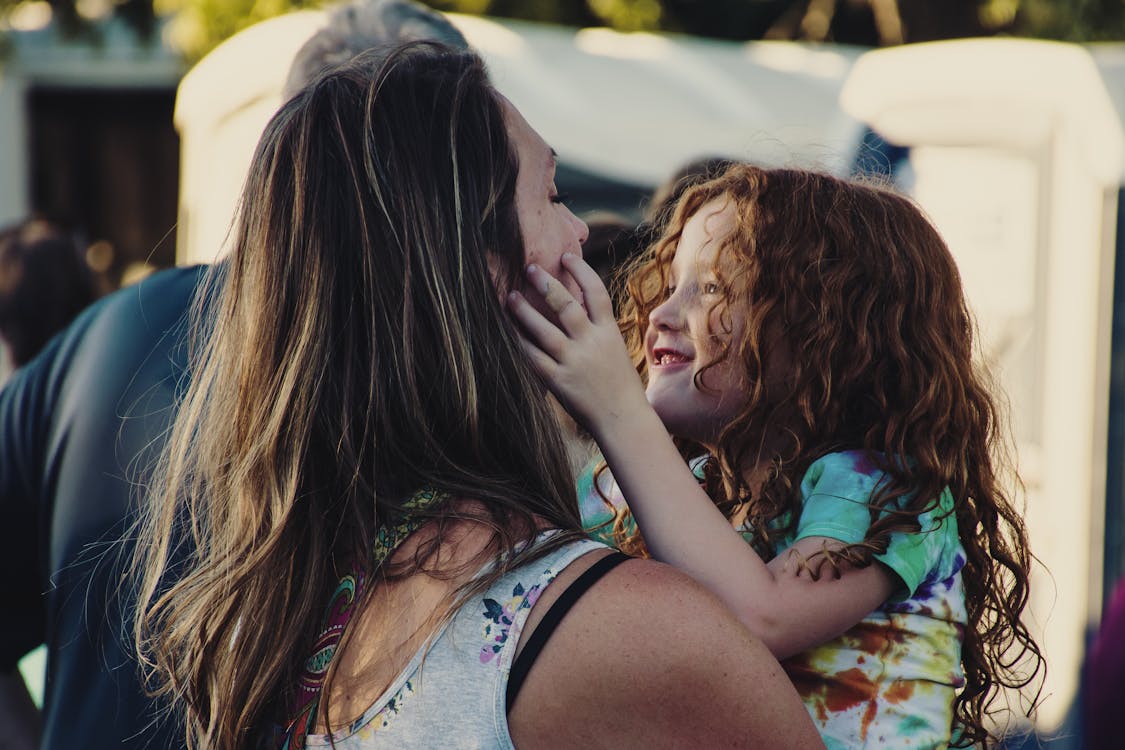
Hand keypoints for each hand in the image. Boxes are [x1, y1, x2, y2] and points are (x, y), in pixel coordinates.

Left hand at [508, 254, 649, 436]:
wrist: (624, 420)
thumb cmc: (620, 385)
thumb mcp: (616, 350)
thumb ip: (598, 329)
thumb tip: (578, 304)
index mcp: (609, 332)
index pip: (596, 292)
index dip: (580, 270)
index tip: (565, 255)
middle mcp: (592, 343)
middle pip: (567, 305)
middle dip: (546, 284)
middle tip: (528, 267)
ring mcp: (575, 363)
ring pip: (545, 330)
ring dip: (525, 311)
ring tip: (510, 296)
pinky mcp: (560, 382)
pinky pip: (534, 358)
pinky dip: (520, 343)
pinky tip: (507, 331)